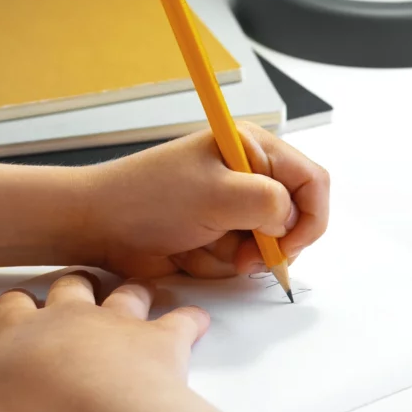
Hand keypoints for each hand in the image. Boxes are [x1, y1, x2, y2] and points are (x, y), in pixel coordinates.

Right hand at [0, 273, 205, 411]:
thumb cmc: (38, 406)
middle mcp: (73, 317)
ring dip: (129, 293)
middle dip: (71, 284)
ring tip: (133, 292)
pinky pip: (181, 321)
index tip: (16, 303)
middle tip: (74, 283)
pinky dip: (189, 319)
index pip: (12, 306)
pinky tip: (195, 319)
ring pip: (125, 294)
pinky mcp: (162, 340)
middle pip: (70, 287)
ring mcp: (119, 324)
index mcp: (23, 330)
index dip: (14, 305)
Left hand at [75, 127, 330, 280]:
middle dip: (270, 245)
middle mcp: (248, 175)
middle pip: (295, 219)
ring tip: (202, 247)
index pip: (312, 182)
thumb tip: (288, 222)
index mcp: (252, 148)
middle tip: (243, 256)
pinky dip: (219, 263)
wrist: (99, 225)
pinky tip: (190, 252)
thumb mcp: (215, 194)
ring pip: (268, 245)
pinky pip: (241, 259)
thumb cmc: (147, 198)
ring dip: (238, 256)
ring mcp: (233, 207)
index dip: (309, 218)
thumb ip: (267, 202)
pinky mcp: (218, 233)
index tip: (286, 245)